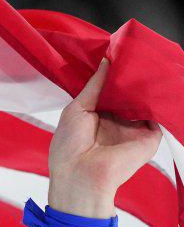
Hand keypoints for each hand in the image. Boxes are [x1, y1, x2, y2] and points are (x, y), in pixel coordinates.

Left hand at [47, 59, 162, 217]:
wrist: (81, 175)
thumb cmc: (69, 146)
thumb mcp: (77, 108)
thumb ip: (94, 85)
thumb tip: (106, 62)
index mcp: (97, 114)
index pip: (111, 89)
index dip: (115, 73)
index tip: (120, 52)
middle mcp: (117, 120)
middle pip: (129, 93)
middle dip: (132, 76)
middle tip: (137, 53)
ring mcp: (134, 128)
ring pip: (143, 101)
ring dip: (145, 85)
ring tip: (147, 62)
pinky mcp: (149, 136)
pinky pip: (156, 114)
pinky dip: (157, 99)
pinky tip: (155, 81)